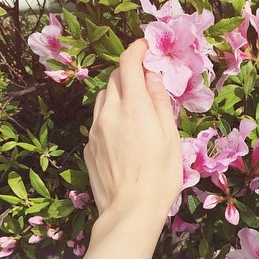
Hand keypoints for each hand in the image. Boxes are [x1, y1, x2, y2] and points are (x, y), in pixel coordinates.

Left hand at [84, 39, 182, 220]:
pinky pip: (98, 121)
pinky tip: (123, 135)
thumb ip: (159, 103)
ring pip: (103, 99)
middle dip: (129, 74)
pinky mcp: (88, 148)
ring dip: (118, 94)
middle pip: (114, 79)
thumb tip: (152, 77)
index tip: (145, 47)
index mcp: (133, 107)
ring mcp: (95, 130)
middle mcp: (109, 113)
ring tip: (135, 109)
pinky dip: (110, 117)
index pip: (128, 63)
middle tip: (146, 83)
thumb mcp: (170, 138)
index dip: (136, 49)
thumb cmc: (159, 177)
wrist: (130, 212)